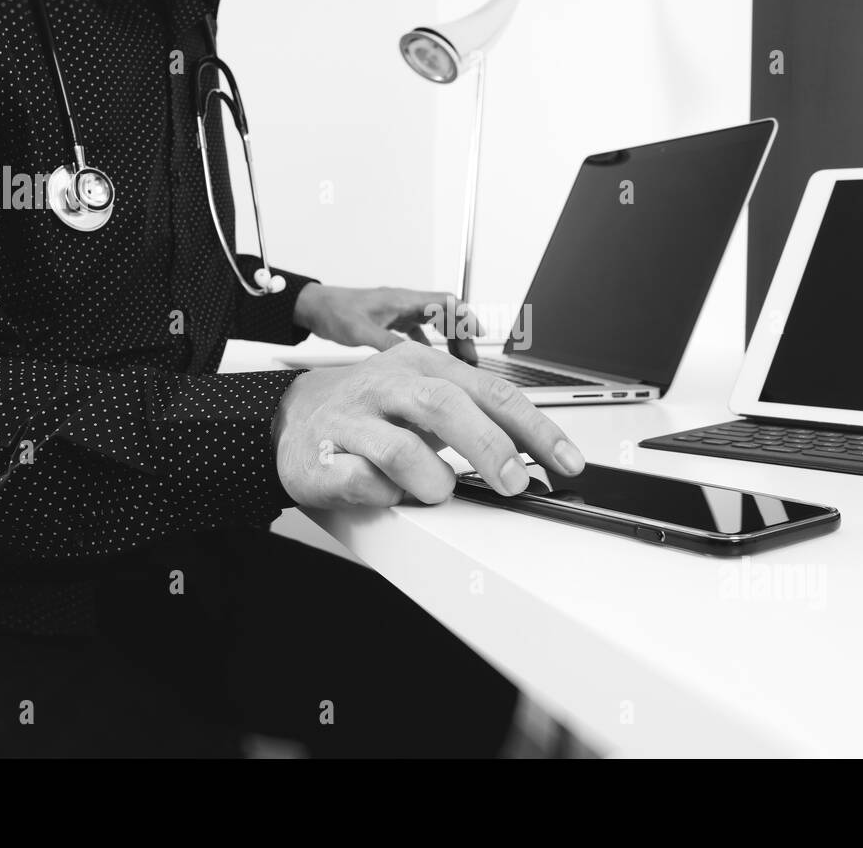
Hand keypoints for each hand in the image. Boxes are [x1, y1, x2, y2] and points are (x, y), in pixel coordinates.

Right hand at [272, 340, 585, 507]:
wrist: (295, 415)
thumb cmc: (374, 409)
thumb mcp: (429, 399)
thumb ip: (479, 420)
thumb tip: (532, 455)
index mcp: (426, 368)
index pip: (493, 392)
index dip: (536, 429)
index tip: (567, 460)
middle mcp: (391, 385)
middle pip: (447, 407)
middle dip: (490, 448)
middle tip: (514, 483)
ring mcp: (355, 420)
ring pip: (401, 448)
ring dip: (432, 479)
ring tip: (437, 490)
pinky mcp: (325, 457)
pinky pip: (362, 482)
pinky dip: (383, 494)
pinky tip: (386, 491)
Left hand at [293, 284, 482, 363]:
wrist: (313, 307)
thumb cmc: (333, 312)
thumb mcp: (361, 331)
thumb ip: (387, 345)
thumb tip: (412, 362)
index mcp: (403, 300)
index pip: (446, 302)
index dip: (466, 317)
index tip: (479, 335)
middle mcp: (405, 303)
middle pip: (446, 313)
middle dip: (462, 334)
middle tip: (469, 360)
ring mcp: (398, 311)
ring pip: (434, 322)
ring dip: (448, 340)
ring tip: (456, 362)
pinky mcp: (390, 320)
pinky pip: (418, 330)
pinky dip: (429, 344)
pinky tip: (428, 360)